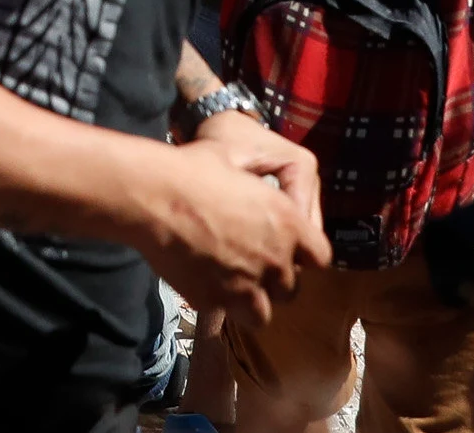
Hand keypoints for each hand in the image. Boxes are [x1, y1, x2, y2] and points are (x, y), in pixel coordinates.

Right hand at [131, 130, 328, 326]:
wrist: (153, 196)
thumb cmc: (195, 167)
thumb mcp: (241, 157)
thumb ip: (268, 180)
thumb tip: (278, 190)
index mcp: (288, 223)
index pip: (321, 257)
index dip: (305, 255)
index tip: (288, 250)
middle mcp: (274, 260)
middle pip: (291, 289)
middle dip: (275, 279)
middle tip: (252, 263)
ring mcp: (245, 286)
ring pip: (263, 313)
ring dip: (253, 301)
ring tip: (233, 284)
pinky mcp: (214, 301)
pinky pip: (227, 314)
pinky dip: (220, 304)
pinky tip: (205, 283)